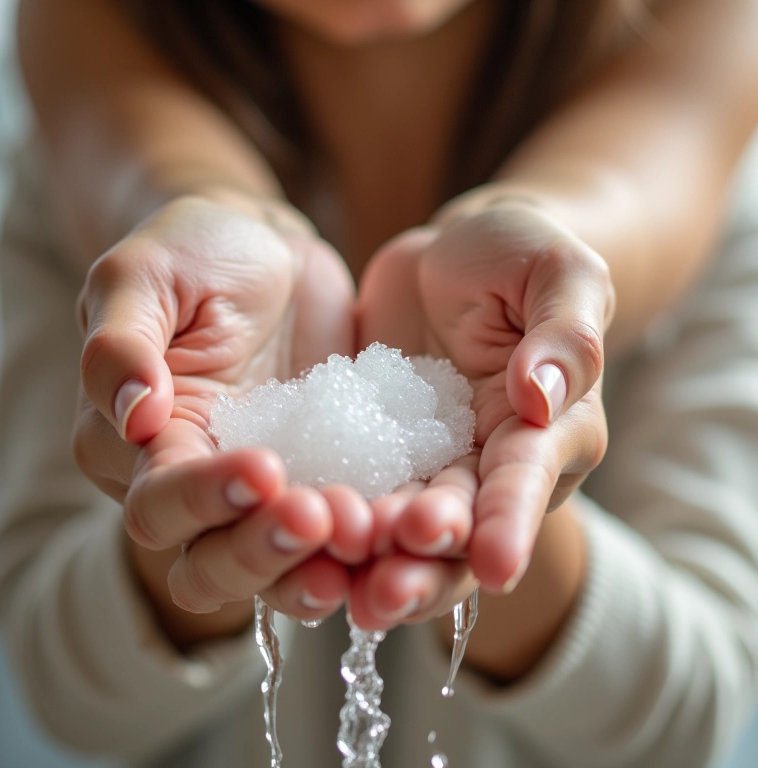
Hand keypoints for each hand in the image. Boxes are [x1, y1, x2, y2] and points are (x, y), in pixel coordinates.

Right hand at [73, 195, 363, 643]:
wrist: (269, 251)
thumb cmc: (195, 252)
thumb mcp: (144, 275)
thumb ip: (122, 342)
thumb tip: (135, 416)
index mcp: (136, 448)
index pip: (157, 503)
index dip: (203, 500)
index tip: (263, 469)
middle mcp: (195, 486)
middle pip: (209, 563)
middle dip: (260, 553)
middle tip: (317, 518)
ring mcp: (261, 493)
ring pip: (274, 568)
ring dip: (313, 567)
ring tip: (364, 536)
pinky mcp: (320, 478)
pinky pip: (337, 529)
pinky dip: (364, 542)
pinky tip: (398, 531)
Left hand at [350, 201, 612, 628]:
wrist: (450, 260)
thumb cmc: (517, 258)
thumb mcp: (556, 274)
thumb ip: (564, 334)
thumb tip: (543, 397)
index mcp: (548, 431)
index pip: (529, 481)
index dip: (512, 523)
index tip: (495, 565)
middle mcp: (491, 466)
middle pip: (463, 532)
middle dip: (428, 566)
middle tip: (387, 592)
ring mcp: (431, 467)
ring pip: (404, 532)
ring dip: (373, 563)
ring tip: (337, 587)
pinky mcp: (378, 454)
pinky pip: (357, 494)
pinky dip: (332, 521)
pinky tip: (297, 538)